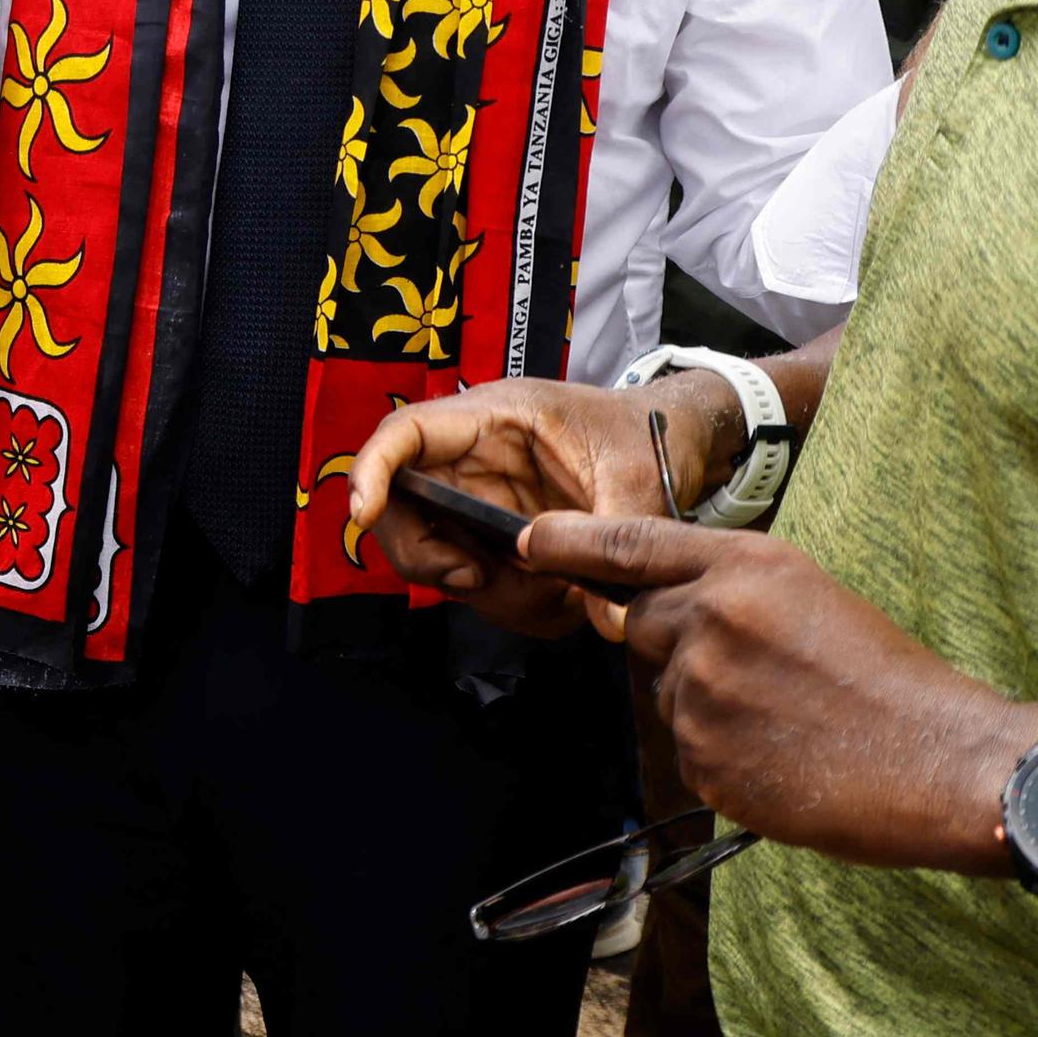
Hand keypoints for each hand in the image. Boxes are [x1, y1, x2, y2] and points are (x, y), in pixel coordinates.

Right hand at [348, 374, 736, 638]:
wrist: (672, 444)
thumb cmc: (645, 437)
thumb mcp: (637, 479)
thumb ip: (616, 539)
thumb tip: (604, 618)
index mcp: (494, 418)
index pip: (405, 433)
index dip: (372, 471)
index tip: (365, 514)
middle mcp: (471, 459)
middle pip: (400, 506)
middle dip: (423, 553)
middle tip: (472, 579)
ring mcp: (478, 500)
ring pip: (433, 551)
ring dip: (477, 586)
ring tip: (549, 594)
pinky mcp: (493, 535)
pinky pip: (473, 577)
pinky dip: (506, 600)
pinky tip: (557, 598)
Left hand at [519, 511, 1037, 875]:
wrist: (939, 760)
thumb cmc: (888, 678)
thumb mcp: (809, 594)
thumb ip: (730, 590)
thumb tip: (670, 604)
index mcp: (744, 567)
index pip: (630, 543)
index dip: (571, 542)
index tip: (531, 540)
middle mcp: (710, 619)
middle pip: (640, 622)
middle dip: (673, 642)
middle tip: (749, 671)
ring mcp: (702, 693)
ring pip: (667, 692)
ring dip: (707, 705)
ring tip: (786, 719)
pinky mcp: (704, 760)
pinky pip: (689, 751)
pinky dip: (723, 756)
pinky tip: (783, 758)